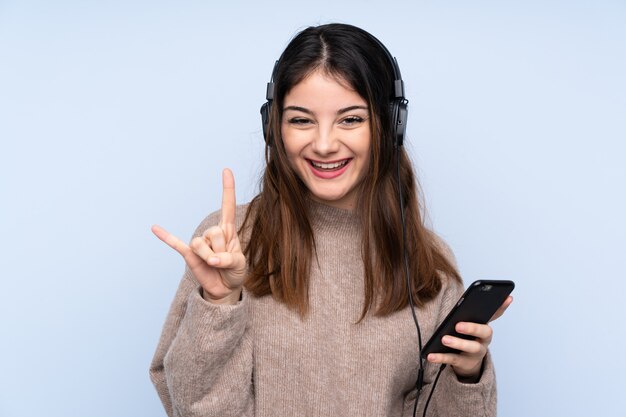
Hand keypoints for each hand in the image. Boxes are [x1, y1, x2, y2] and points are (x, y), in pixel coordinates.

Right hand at [151, 168, 245, 304]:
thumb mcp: (239, 265)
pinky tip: (154, 228)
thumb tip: (211, 260)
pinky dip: (166, 237)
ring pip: (201, 243)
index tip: (226, 170)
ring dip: (209, 258)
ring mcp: (200, 244)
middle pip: (215, 233)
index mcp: (228, 231)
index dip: (227, 188)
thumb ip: (228, 260)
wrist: (224, 288)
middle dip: (222, 250)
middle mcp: (212, 233)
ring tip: (215, 265)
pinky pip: (176, 244)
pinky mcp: (189, 255)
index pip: (227, 206)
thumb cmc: (234, 272)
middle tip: (225, 262)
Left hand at [426, 295, 512, 380]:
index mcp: (484, 327)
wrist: (466, 363)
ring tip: (444, 339)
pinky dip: (440, 357)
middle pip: (484, 332)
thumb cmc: (466, 337)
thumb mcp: (469, 325)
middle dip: (472, 328)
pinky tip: (430, 355)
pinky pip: (452, 360)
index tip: (508, 297)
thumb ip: (470, 312)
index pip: (495, 315)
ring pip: (469, 347)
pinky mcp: (464, 363)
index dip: (502, 307)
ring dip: (457, 343)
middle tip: (458, 325)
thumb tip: (471, 297)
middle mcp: (483, 340)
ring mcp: (475, 353)